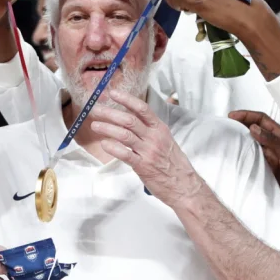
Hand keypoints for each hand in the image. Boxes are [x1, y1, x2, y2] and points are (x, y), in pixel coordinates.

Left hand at [89, 90, 203, 207]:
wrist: (184, 185)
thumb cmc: (174, 164)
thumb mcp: (167, 140)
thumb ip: (151, 130)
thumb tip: (135, 119)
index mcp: (160, 129)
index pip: (142, 109)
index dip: (126, 99)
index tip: (112, 93)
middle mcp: (154, 137)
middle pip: (129, 120)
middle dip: (110, 113)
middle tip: (96, 110)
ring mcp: (148, 151)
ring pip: (125, 135)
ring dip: (107, 128)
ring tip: (95, 125)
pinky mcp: (143, 166)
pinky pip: (125, 154)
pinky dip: (113, 148)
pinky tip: (104, 144)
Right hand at [229, 110, 279, 218]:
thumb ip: (270, 141)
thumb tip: (252, 128)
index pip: (261, 119)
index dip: (246, 116)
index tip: (231, 117)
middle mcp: (273, 143)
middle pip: (254, 130)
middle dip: (240, 126)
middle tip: (224, 127)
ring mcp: (269, 156)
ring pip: (251, 145)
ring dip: (240, 141)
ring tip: (225, 140)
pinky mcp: (266, 168)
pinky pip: (252, 160)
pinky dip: (243, 157)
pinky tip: (234, 157)